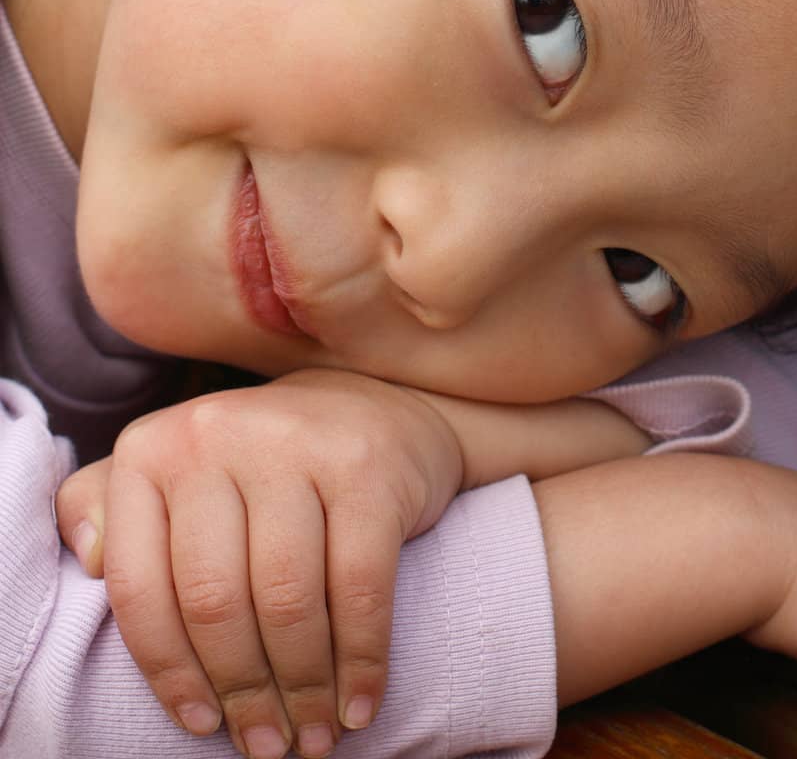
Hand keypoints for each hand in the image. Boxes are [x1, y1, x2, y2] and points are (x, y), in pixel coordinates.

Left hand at [54, 368, 463, 757]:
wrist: (375, 407)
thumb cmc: (258, 467)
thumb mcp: (176, 473)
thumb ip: (111, 509)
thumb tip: (86, 562)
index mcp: (154, 448)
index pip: (138, 585)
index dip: (166, 672)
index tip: (199, 724)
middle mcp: (215, 434)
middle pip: (213, 601)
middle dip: (242, 692)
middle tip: (265, 744)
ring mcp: (294, 444)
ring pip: (286, 600)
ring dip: (302, 689)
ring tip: (312, 737)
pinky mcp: (364, 466)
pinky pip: (358, 586)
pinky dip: (361, 659)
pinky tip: (360, 703)